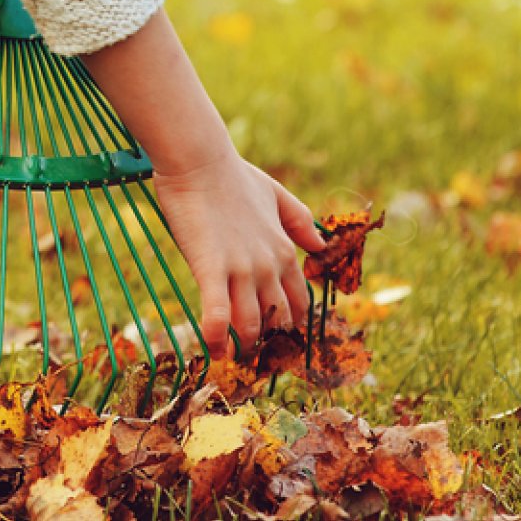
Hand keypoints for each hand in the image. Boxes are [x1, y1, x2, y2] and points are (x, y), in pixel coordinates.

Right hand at [149, 154, 325, 358]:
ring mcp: (242, 269)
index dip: (291, 326)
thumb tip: (321, 245)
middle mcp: (269, 265)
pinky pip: (217, 314)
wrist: (200, 161)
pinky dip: (216, 338)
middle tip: (253, 355)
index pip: (299, 302)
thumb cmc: (234, 175)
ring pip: (250, 324)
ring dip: (243, 347)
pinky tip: (212, 352)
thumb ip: (300, 221)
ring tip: (233, 358)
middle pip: (276, 319)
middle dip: (267, 342)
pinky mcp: (211, 268)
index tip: (279, 339)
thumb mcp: (276, 194)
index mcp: (285, 250)